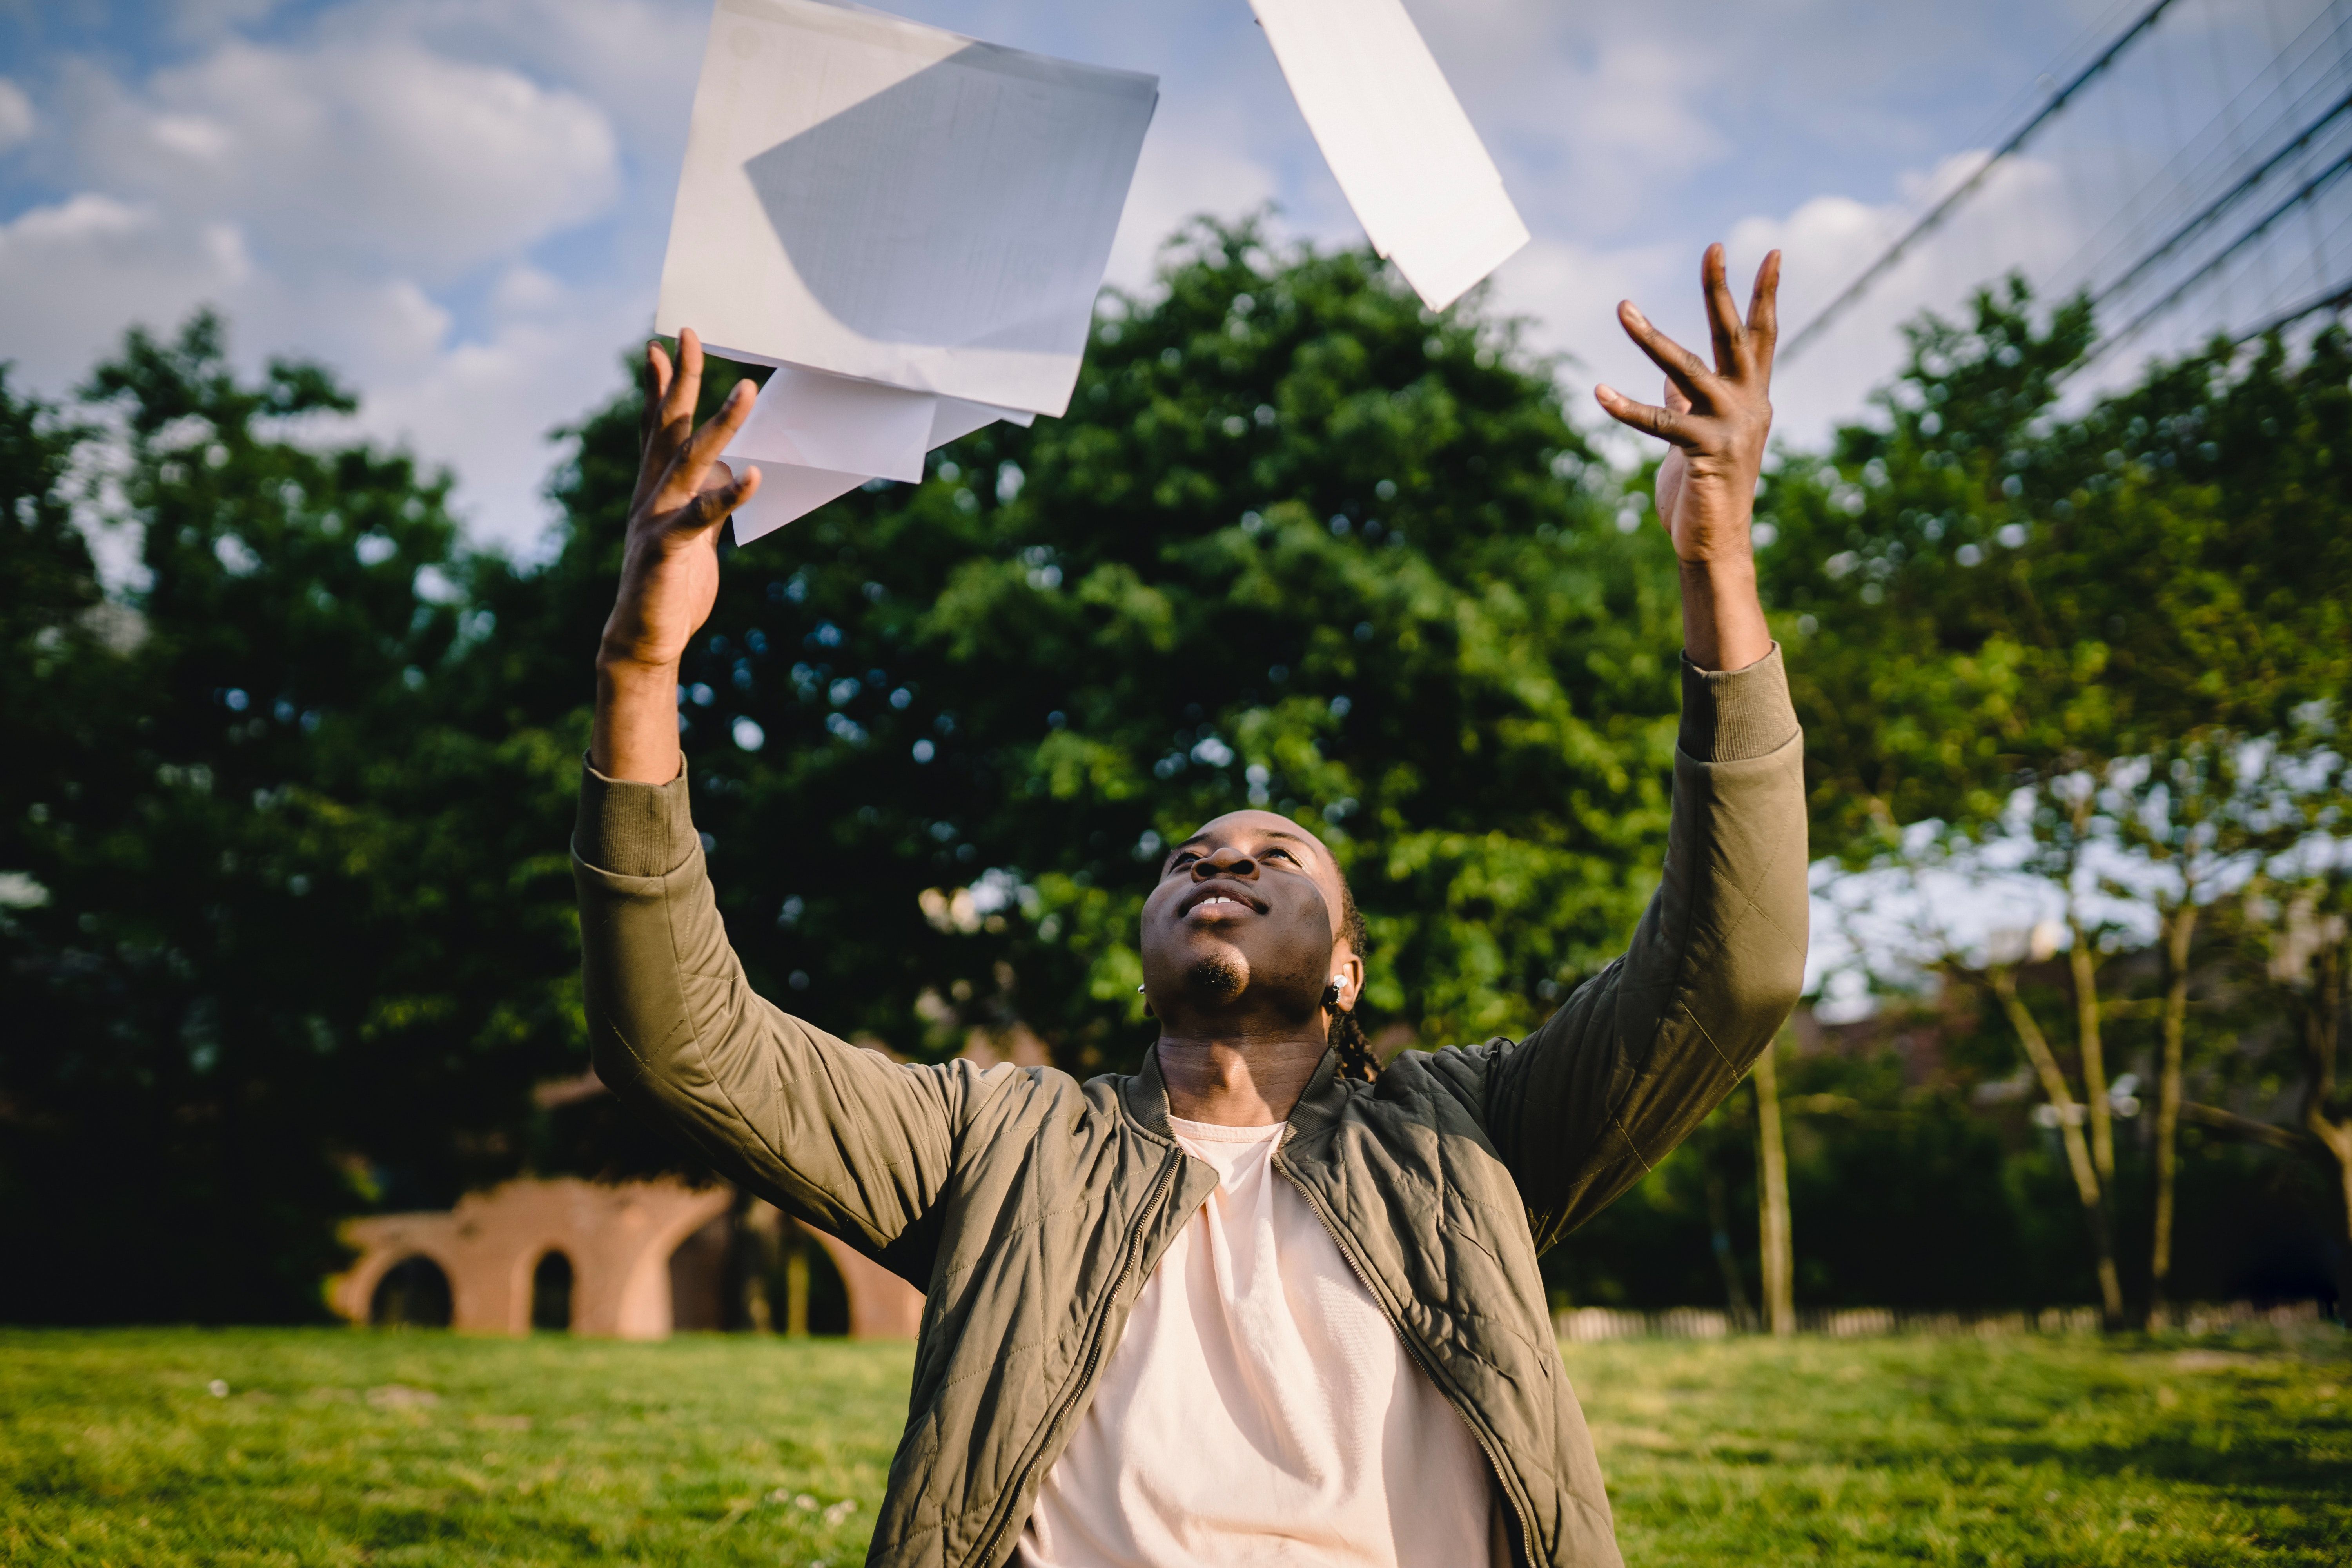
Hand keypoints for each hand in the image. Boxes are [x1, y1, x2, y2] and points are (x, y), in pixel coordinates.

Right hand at [590, 329, 760, 780]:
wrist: (642, 640)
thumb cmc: (669, 586)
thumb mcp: (692, 534)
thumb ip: (704, 498)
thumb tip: (726, 467)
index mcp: (655, 490)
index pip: (656, 428)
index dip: (660, 388)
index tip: (662, 347)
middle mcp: (651, 495)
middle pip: (668, 429)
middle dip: (680, 381)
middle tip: (690, 336)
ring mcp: (656, 519)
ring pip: (688, 461)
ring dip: (718, 424)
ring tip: (745, 389)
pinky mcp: (667, 549)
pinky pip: (700, 518)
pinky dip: (726, 496)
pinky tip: (753, 476)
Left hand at [1595, 245, 1778, 564]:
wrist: (1715, 544)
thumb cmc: (1706, 490)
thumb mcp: (1698, 436)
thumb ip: (1688, 402)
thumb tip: (1670, 378)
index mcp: (1751, 396)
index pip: (1760, 335)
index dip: (1765, 294)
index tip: (1773, 253)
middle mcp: (1749, 404)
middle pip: (1733, 335)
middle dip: (1720, 290)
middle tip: (1714, 246)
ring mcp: (1730, 427)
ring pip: (1687, 370)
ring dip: (1651, 339)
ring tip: (1623, 308)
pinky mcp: (1704, 452)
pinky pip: (1659, 422)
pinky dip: (1626, 407)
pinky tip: (1600, 390)